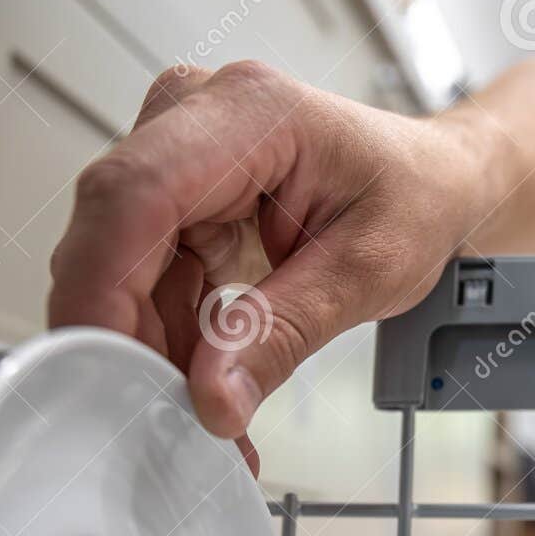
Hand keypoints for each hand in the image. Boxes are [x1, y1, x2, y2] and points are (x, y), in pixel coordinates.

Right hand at [48, 61, 477, 468]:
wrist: (431, 179)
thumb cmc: (415, 195)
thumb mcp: (370, 271)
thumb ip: (285, 330)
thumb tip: (212, 394)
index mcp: (249, 112)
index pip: (135, 195)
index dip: (103, 288)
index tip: (109, 372)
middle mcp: (194, 118)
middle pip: (113, 238)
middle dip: (130, 341)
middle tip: (165, 424)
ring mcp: (176, 157)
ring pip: (120, 273)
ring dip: (154, 354)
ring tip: (212, 421)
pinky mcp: (176, 201)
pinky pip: (147, 283)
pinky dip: (173, 344)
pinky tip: (209, 391)